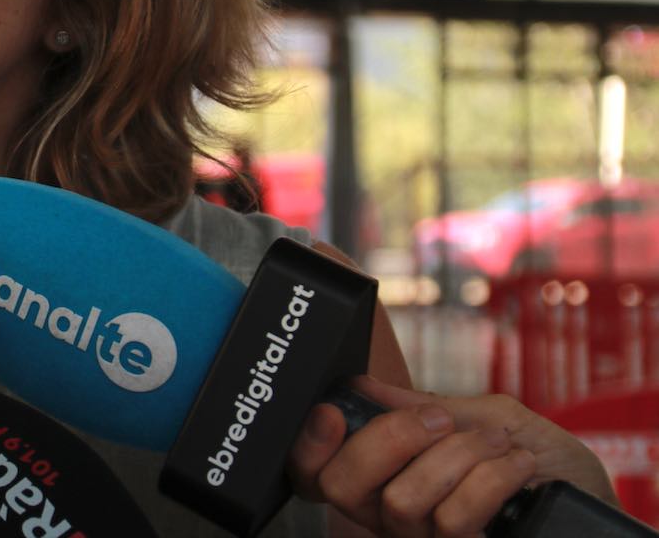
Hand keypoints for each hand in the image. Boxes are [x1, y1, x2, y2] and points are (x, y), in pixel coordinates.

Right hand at [289, 376, 617, 536]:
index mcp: (386, 478)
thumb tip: (362, 388)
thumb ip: (424, 405)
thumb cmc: (544, 463)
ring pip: (403, 499)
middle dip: (389, 438)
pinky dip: (492, 478)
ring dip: (462, 456)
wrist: (599, 502)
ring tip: (500, 446)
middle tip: (440, 420)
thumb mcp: (485, 416)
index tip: (333, 410)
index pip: (315, 473)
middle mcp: (394, 518)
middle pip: (342, 486)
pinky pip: (453, 518)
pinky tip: (518, 470)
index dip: (308, 444)